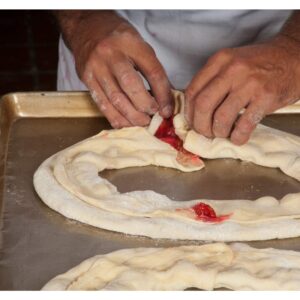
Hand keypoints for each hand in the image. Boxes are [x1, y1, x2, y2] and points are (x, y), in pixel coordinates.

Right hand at [66, 12, 172, 127]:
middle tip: (154, 117)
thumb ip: (152, 70)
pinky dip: (116, 118)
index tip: (167, 110)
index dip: (163, 94)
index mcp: (131, 43)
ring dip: (132, 116)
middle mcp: (111, 54)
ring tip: (143, 123)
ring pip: (115, 98)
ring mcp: (96, 67)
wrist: (86, 28)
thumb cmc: (117, 38)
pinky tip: (126, 123)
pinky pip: (102, 104)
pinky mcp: (86, 79)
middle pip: (131, 85)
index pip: (152, 71)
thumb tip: (165, 99)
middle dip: (145, 106)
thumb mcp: (140, 45)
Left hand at [185, 36, 299, 144]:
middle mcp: (232, 70)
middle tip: (205, 133)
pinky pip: (244, 125)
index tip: (193, 122)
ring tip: (223, 134)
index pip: (192, 91)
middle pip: (202, 105)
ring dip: (219, 132)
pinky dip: (238, 137)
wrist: (293, 57)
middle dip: (200, 126)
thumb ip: (212, 81)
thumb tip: (195, 110)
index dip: (189, 113)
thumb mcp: (231, 63)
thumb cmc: (259, 64)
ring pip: (221, 117)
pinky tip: (238, 137)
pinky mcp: (266, 97)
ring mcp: (249, 83)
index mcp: (219, 61)